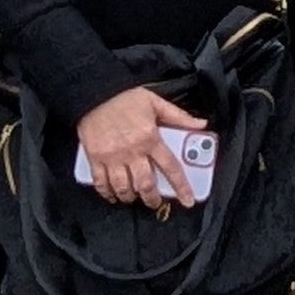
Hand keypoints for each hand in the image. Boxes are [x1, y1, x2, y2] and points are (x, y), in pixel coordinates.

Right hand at [75, 84, 209, 209]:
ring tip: (135, 197)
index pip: (170, 167)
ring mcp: (112, 157)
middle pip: (145, 184)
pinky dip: (107, 193)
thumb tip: (200, 124)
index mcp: (150, 138)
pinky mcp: (95, 158)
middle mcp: (132, 151)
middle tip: (155, 202)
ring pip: (123, 188)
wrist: (94, 93)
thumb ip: (179, 116)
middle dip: (152, 199)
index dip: (181, 187)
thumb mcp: (156, 102)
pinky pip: (101, 183)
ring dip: (131, 197)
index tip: (188, 200)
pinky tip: (112, 195)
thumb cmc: (124, 97)